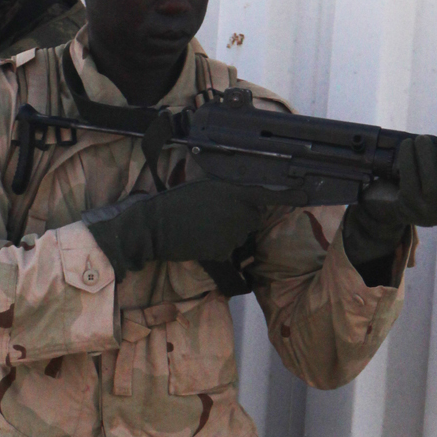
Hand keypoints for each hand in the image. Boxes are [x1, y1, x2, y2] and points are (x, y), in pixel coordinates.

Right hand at [84, 178, 261, 280]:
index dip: (276, 198)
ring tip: (208, 226)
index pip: (269, 197)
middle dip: (244, 217)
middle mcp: (239, 212)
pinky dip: (219, 247)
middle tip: (223, 215)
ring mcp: (233, 234)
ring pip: (241, 235)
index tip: (280, 199)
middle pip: (255, 219)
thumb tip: (245, 190)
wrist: (156, 226)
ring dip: (231, 232)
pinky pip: (228, 249)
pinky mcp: (223, 251)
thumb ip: (229, 189)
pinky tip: (203, 239)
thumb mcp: (205, 185)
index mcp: (235, 191)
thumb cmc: (177, 200)